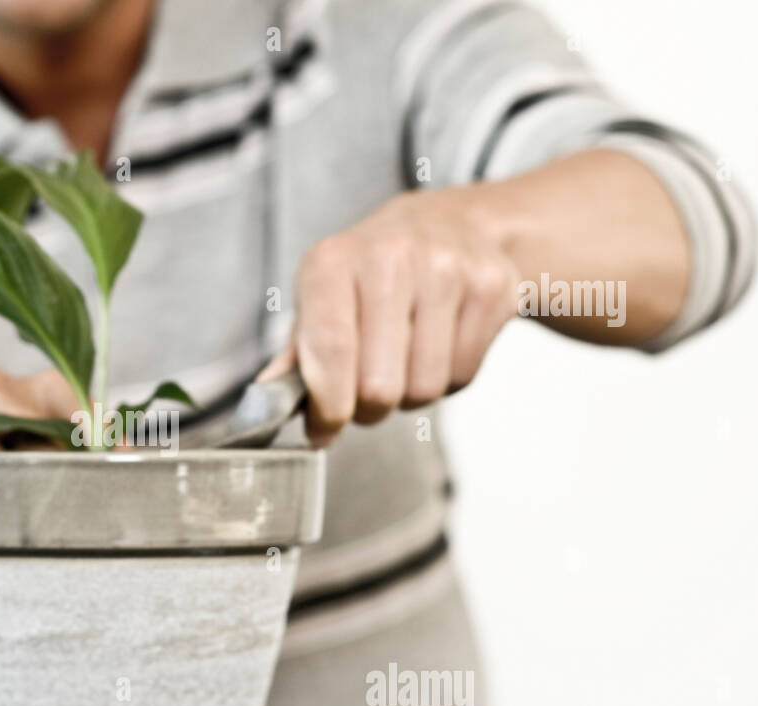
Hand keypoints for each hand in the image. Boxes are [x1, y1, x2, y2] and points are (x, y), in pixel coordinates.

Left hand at [260, 189, 519, 446]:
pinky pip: (463, 377)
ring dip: (408, 396)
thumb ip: (296, 355)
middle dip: (367, 407)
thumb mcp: (322, 297)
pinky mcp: (493, 287)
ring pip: (423, 389)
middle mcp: (390, 257)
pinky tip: (437, 346)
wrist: (453, 223)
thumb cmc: (372, 273)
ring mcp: (447, 268)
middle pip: (378, 385)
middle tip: (365, 393)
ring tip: (402, 361)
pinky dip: (446, 380)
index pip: (331, 349)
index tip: (323, 431)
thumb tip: (264, 404)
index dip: (327, 407)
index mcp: (333, 261)